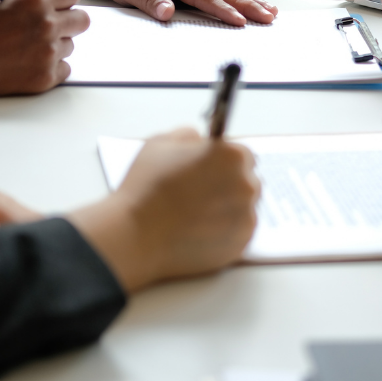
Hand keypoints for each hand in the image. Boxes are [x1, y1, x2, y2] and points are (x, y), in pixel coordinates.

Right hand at [0, 0, 89, 100]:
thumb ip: (24, 3)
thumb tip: (45, 5)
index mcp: (34, 0)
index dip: (63, 1)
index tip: (58, 6)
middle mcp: (46, 25)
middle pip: (82, 21)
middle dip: (68, 23)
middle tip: (51, 28)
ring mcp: (48, 53)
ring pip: (70, 47)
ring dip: (54, 47)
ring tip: (24, 50)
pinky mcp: (45, 78)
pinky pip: (64, 69)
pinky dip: (50, 69)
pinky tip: (25, 65)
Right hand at [67, 128, 259, 291]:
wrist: (134, 235)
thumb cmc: (145, 188)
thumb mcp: (161, 143)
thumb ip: (188, 135)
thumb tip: (199, 140)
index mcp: (231, 156)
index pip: (243, 155)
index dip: (224, 162)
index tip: (211, 171)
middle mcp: (246, 185)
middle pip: (247, 181)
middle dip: (228, 185)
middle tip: (200, 194)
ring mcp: (246, 217)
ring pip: (244, 208)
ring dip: (228, 209)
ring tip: (196, 215)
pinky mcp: (241, 244)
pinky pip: (239, 233)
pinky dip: (225, 232)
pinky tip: (200, 230)